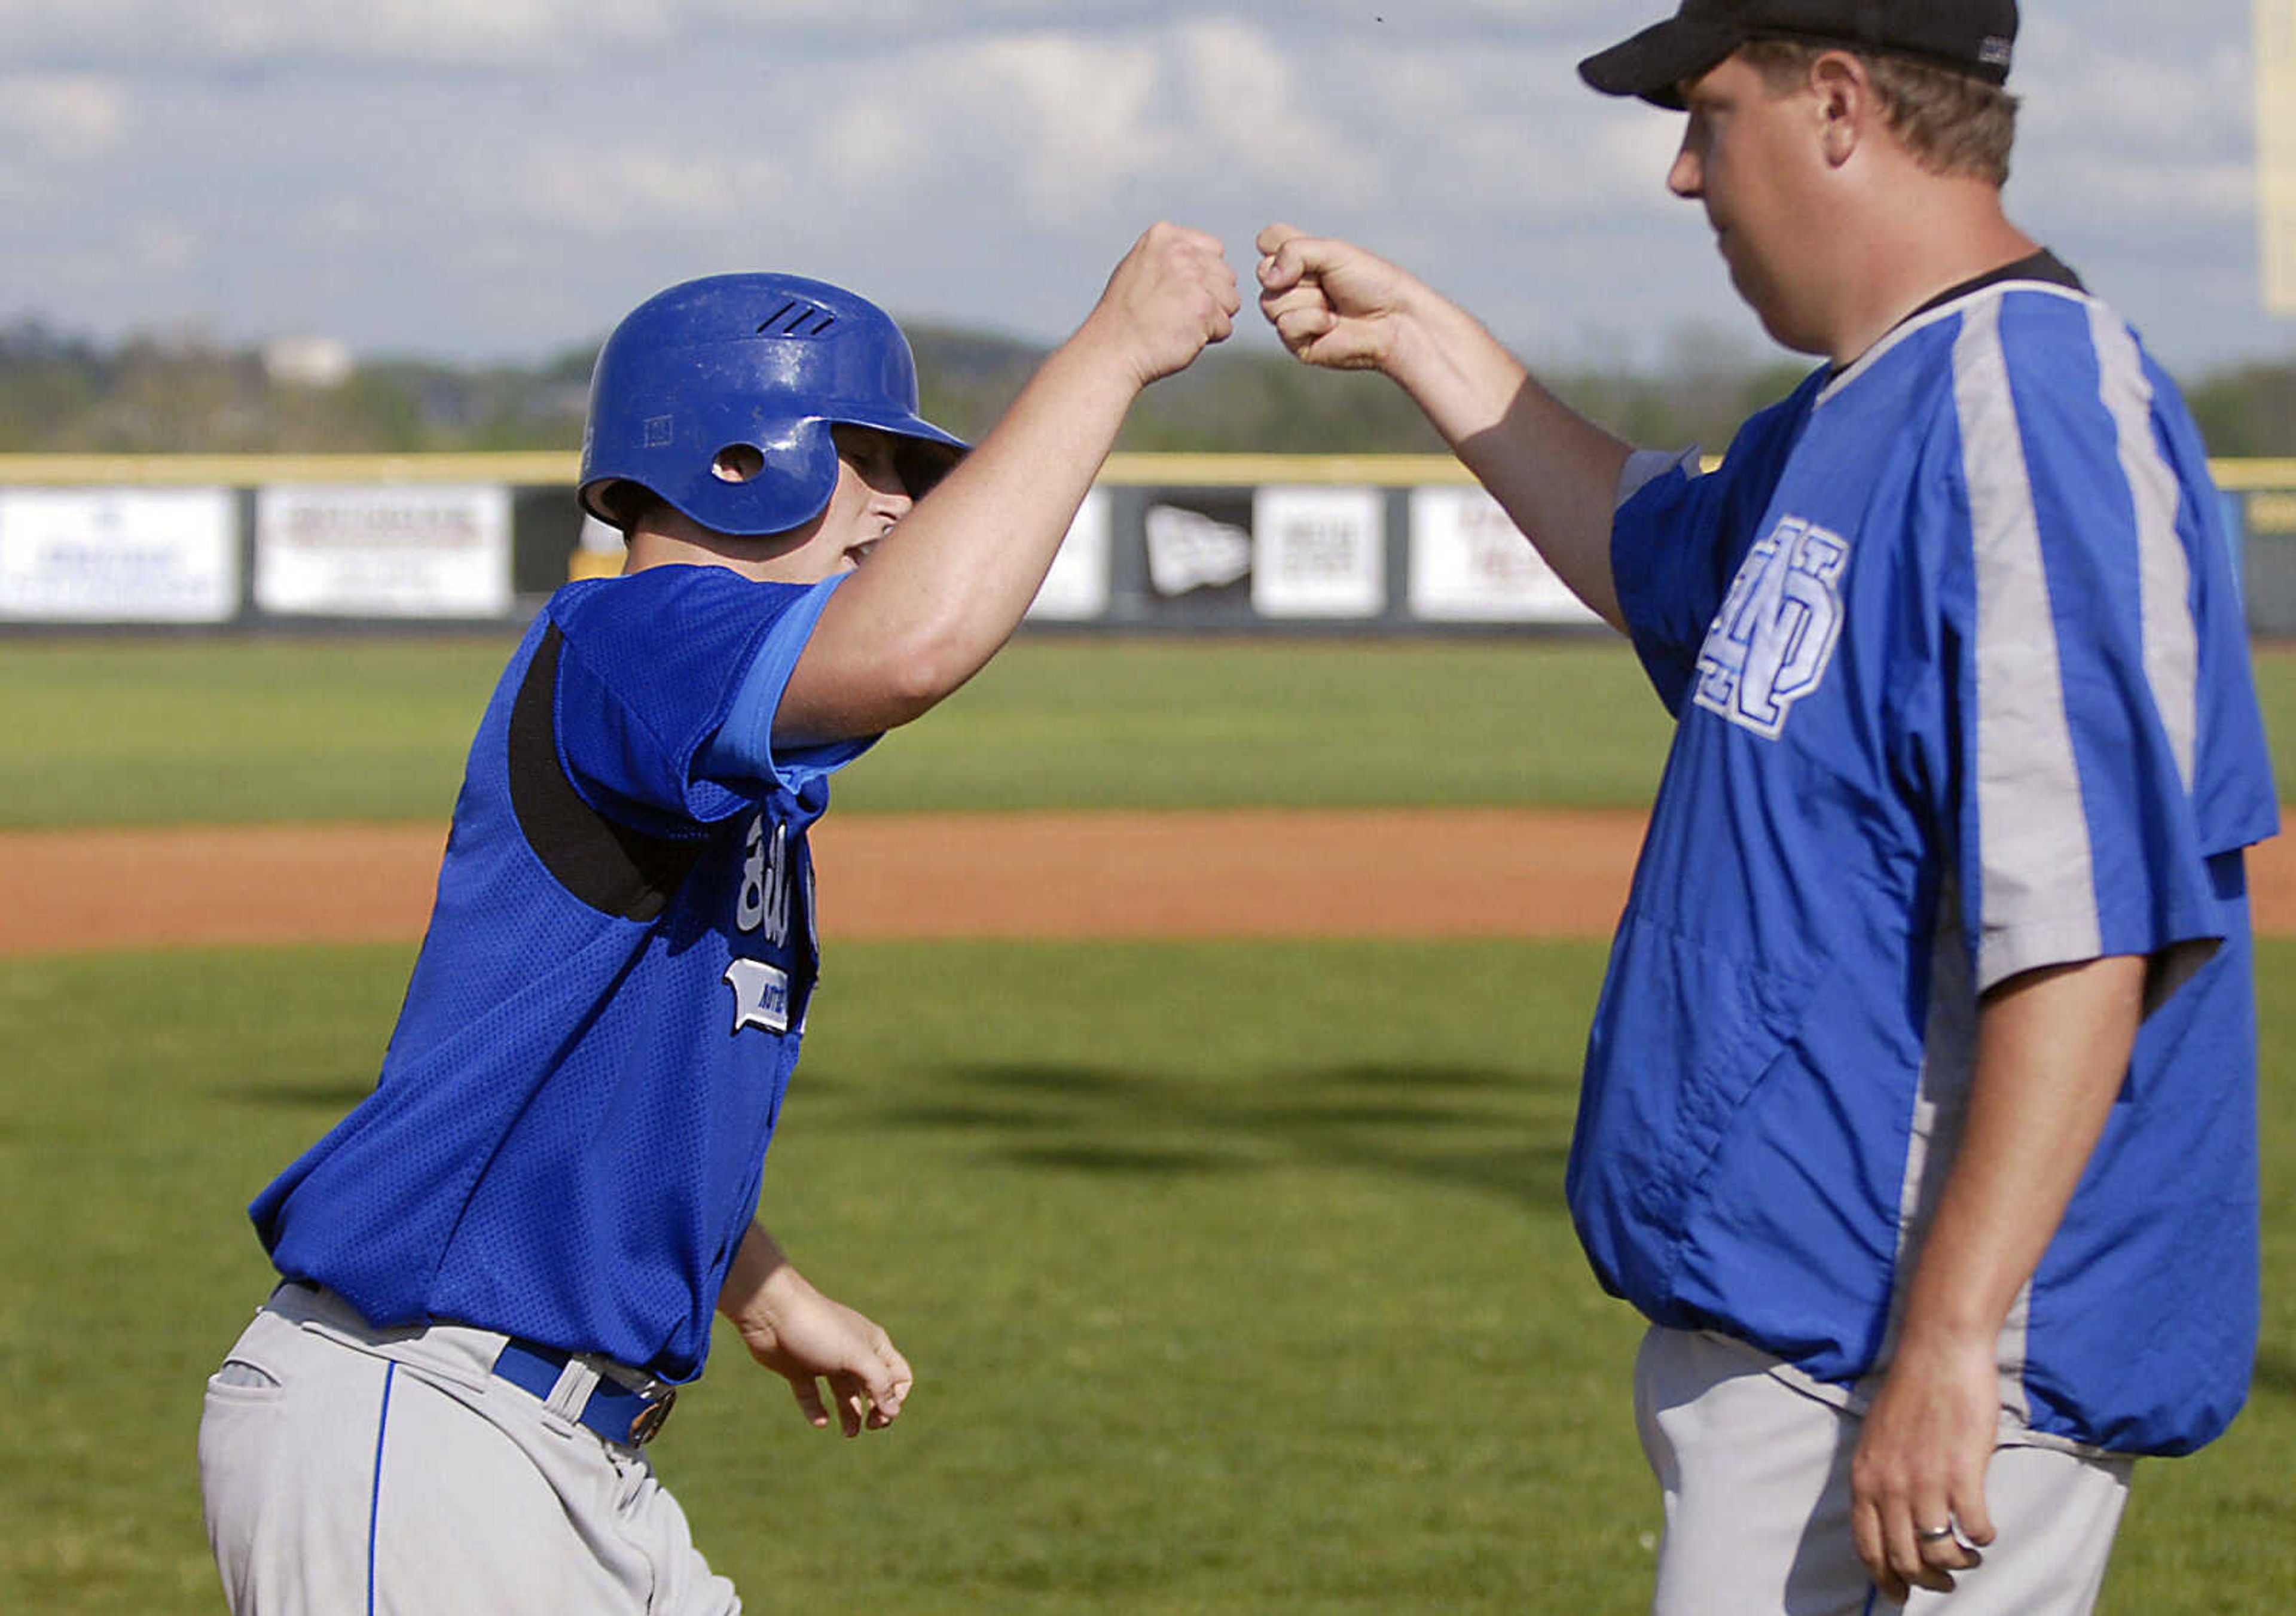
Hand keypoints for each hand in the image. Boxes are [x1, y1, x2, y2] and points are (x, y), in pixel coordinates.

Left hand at [723, 1256, 912, 1436]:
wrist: (772, 1312)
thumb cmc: (819, 1329)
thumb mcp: (856, 1356)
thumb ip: (879, 1383)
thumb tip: (894, 1412)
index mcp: (872, 1345)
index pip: (899, 1376)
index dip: (896, 1397)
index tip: (881, 1413)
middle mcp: (852, 1354)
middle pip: (873, 1387)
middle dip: (875, 1409)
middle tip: (868, 1426)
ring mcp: (825, 1362)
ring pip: (844, 1394)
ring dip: (850, 1414)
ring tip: (848, 1434)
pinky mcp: (799, 1370)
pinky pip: (812, 1396)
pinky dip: (817, 1411)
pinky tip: (820, 1421)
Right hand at [1079, 222, 1238, 387]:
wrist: (1112, 349)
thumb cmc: (1122, 318)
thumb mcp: (1139, 266)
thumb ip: (1171, 257)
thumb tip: (1202, 261)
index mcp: (1164, 235)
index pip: (1214, 251)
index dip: (1202, 277)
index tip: (1177, 292)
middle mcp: (1181, 251)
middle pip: (1226, 276)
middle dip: (1210, 297)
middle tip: (1177, 312)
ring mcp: (1194, 279)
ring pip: (1231, 300)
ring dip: (1212, 318)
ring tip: (1179, 323)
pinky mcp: (1204, 308)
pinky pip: (1225, 326)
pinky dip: (1208, 338)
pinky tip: (1182, 336)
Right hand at [1255, 223, 1413, 371]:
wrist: (1394, 321)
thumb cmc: (1371, 282)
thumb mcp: (1334, 252)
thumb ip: (1295, 252)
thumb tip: (1267, 278)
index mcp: (1298, 258)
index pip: (1267, 240)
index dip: (1283, 246)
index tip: (1315, 254)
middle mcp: (1290, 284)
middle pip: (1263, 272)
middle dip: (1301, 276)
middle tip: (1329, 284)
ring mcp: (1290, 313)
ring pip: (1270, 302)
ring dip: (1308, 301)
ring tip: (1332, 306)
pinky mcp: (1295, 341)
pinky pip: (1285, 325)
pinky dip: (1312, 322)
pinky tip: (1332, 325)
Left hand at [1850, 1336, 2000, 1601]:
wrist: (1938, 1354)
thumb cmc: (1910, 1393)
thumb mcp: (1876, 1440)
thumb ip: (1879, 1479)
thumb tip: (1888, 1519)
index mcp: (1865, 1478)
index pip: (1868, 1547)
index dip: (1885, 1578)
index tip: (1899, 1596)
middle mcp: (1890, 1486)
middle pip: (1905, 1560)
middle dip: (1926, 1582)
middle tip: (1944, 1584)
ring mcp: (1926, 1482)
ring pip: (1940, 1554)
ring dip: (1958, 1565)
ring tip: (1968, 1556)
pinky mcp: (1963, 1474)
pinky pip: (1974, 1529)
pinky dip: (1983, 1538)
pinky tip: (1986, 1530)